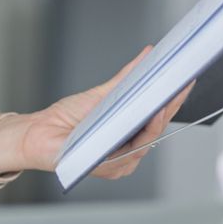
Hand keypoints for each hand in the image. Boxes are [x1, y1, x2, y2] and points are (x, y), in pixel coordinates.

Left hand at [0, 47, 192, 180]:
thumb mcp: (102, 94)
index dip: (173, 98)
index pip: (157, 116)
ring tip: (164, 98)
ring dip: (158, 119)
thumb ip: (126, 78)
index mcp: (129, 135)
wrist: (37, 134)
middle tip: (180, 84)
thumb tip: (147, 55)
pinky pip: (131, 152)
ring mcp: (121, 163)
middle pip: (157, 128)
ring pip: (148, 140)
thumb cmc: (66, 118)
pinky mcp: (110, 168)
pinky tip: (146, 117)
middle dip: (171, 105)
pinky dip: (140, 134)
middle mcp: (129, 152)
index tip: (185, 78)